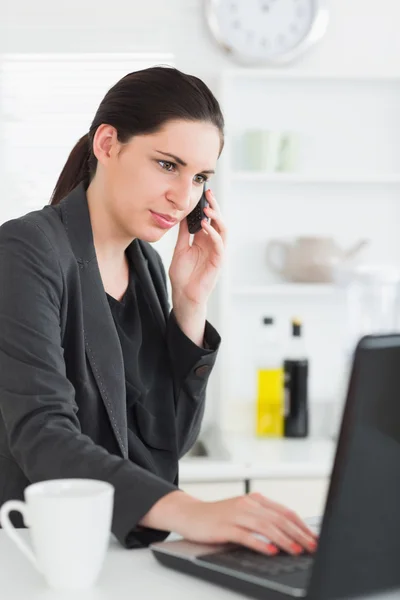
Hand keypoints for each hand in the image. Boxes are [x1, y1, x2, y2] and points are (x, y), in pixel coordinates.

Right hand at [139, 491, 317, 555]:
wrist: (190, 514)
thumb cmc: (218, 517)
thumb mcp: (244, 514)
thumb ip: (263, 519)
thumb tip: (290, 535)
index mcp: (255, 500)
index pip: (285, 512)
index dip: (302, 525)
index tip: (314, 538)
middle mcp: (248, 504)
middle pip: (279, 519)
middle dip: (298, 534)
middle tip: (312, 547)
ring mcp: (236, 514)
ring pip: (265, 526)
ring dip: (284, 539)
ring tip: (296, 550)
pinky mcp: (225, 526)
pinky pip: (246, 535)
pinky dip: (260, 543)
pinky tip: (270, 550)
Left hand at [169, 188, 225, 307]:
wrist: (183, 296)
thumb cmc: (182, 276)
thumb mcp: (180, 249)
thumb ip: (184, 234)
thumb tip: (182, 216)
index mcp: (204, 241)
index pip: (210, 219)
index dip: (208, 206)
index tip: (204, 192)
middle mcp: (213, 245)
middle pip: (219, 221)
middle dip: (215, 207)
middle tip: (209, 194)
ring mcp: (217, 253)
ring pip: (223, 230)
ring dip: (217, 218)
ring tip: (207, 209)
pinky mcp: (218, 262)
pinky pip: (220, 245)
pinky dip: (214, 234)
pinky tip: (205, 226)